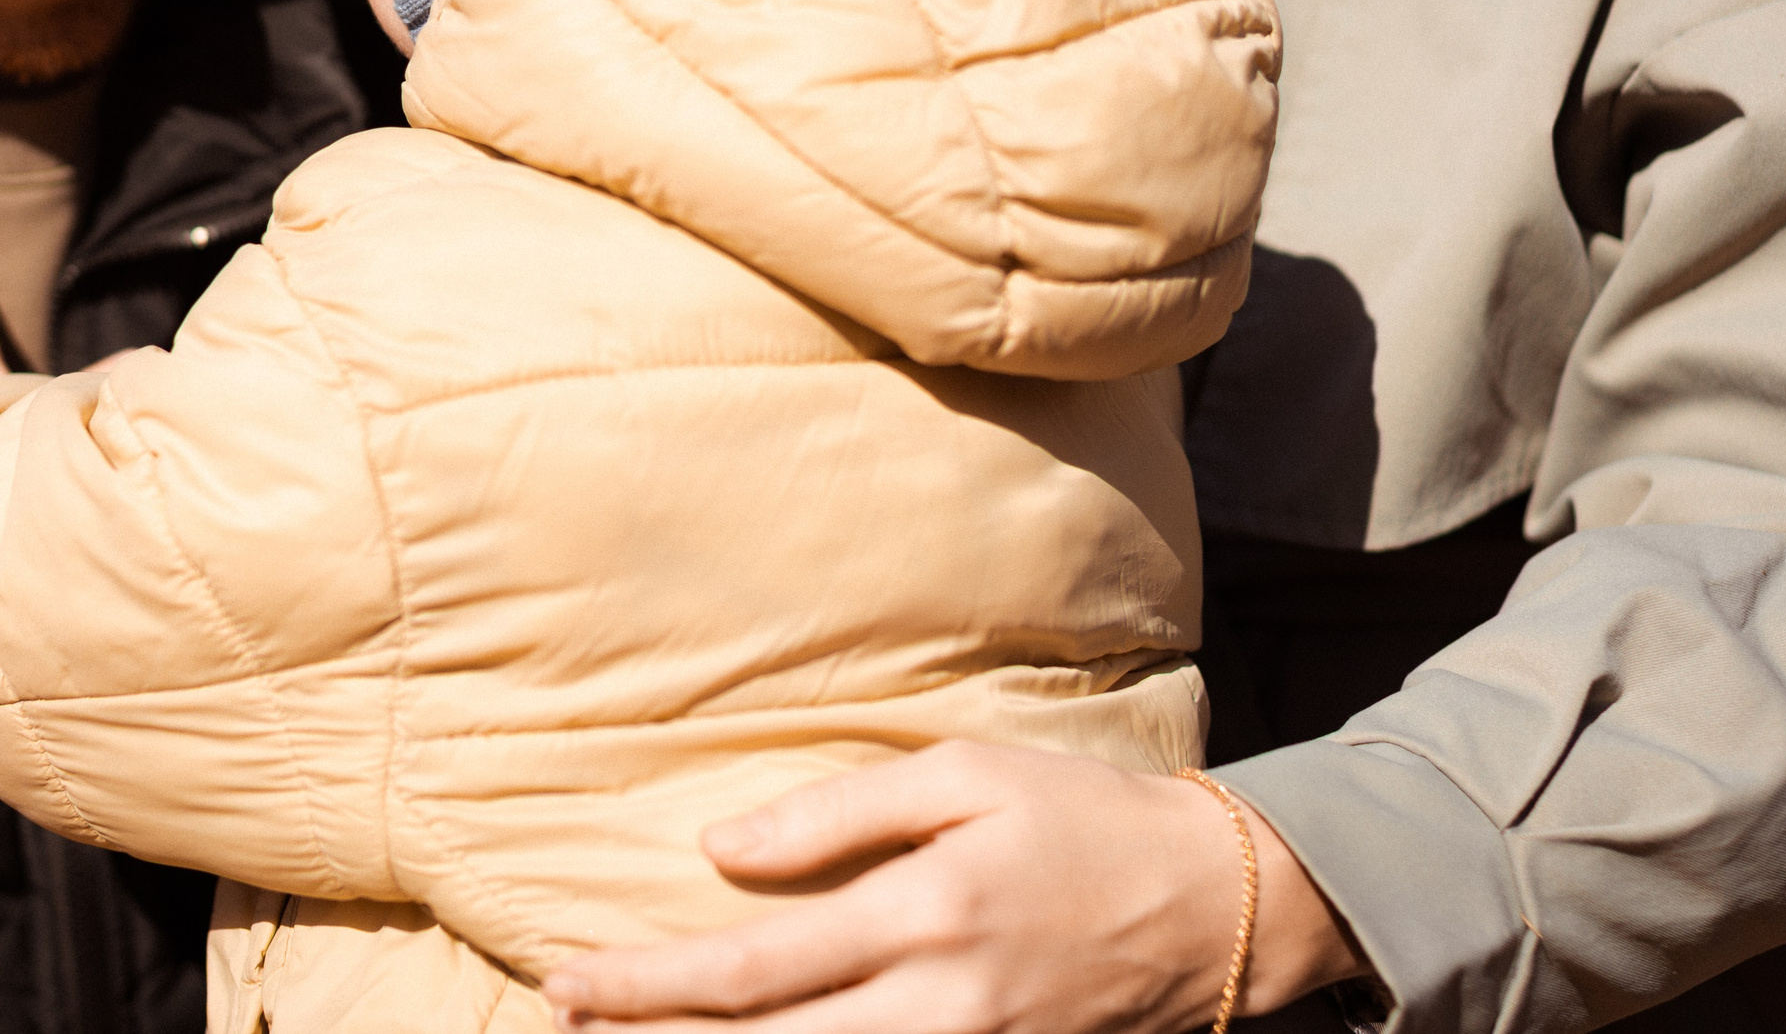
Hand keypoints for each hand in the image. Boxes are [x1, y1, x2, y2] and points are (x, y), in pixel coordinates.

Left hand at [542, 741, 1367, 1032]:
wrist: (1219, 902)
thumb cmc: (1082, 817)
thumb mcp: (966, 776)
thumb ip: (841, 812)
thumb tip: (721, 850)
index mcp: (921, 917)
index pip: (752, 973)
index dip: (648, 985)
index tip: (567, 982)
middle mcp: (940, 1008)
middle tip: (566, 1029)